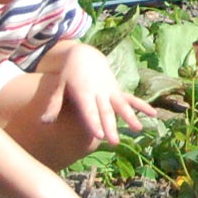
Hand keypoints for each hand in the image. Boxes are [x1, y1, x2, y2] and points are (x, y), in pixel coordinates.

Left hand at [40, 43, 161, 146]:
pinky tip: (153, 113)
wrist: (85, 54)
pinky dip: (142, 105)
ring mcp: (110, 90)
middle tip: (114, 142)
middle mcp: (99, 92)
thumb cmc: (68, 73)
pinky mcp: (117, 89)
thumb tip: (43, 122)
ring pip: (121, 105)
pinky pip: (131, 98)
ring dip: (130, 117)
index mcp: (83, 92)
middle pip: (105, 112)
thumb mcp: (58, 85)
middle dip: (110, 127)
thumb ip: (53, 104)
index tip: (98, 136)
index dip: (94, 123)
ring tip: (138, 129)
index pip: (89, 111)